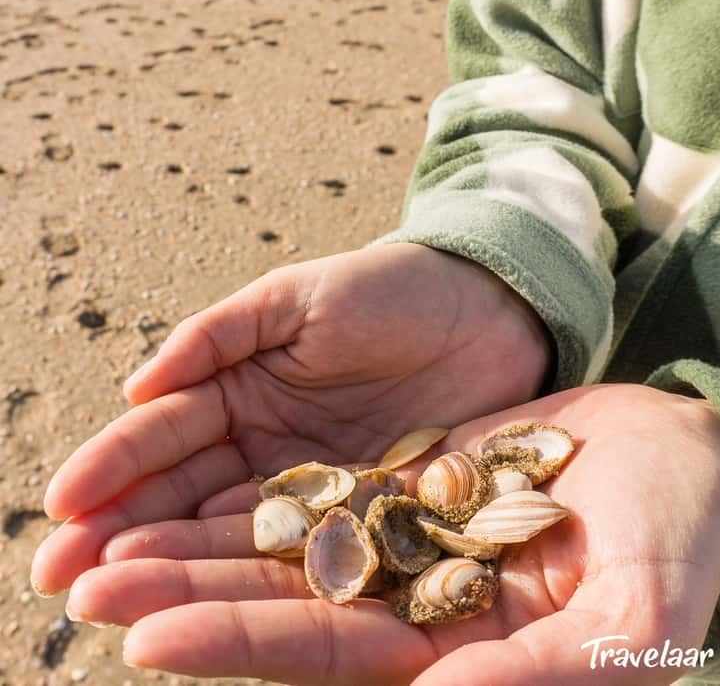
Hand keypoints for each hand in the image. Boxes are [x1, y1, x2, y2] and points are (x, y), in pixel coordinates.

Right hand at [32, 242, 548, 594]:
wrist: (485, 309)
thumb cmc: (387, 290)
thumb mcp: (295, 298)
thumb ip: (218, 335)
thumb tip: (136, 385)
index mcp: (240, 391)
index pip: (164, 434)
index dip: (111, 466)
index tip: (61, 503)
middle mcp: (265, 450)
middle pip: (183, 498)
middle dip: (120, 533)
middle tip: (57, 576)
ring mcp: (314, 491)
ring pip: (232, 536)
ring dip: (173, 567)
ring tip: (109, 600)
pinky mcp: (369, 519)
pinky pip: (308, 554)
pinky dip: (259, 582)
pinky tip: (214, 606)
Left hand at [39, 384, 719, 685]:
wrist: (688, 453)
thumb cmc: (683, 533)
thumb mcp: (633, 615)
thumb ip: (541, 675)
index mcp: (458, 653)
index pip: (326, 655)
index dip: (236, 646)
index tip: (142, 641)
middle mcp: (415, 602)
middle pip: (281, 602)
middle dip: (183, 595)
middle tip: (83, 584)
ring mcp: (407, 535)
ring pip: (286, 542)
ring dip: (200, 539)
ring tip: (111, 536)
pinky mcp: (409, 480)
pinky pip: (319, 481)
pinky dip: (258, 482)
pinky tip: (198, 471)